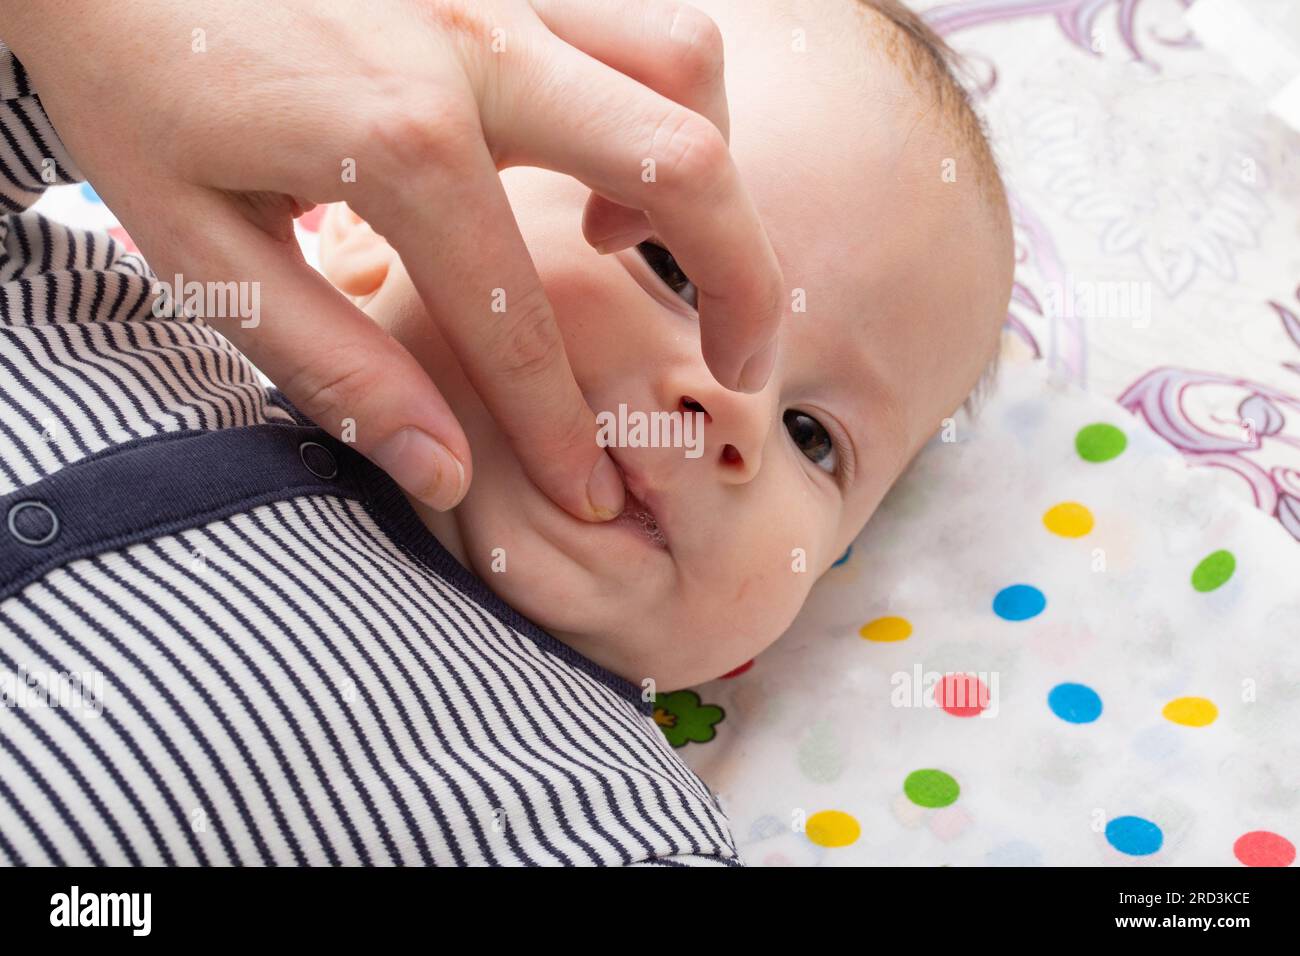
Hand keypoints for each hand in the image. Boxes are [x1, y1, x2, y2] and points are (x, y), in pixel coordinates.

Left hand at [0, 0, 783, 518]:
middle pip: (684, 164)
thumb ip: (329, 360)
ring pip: (683, 63)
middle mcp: (476, 44)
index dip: (564, 426)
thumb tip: (440, 467)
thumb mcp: (193, 242)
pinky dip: (654, 87)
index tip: (590, 490)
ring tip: (645, 240)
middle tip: (740, 363)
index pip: (521, 319)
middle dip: (742, 286)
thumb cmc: (131, 68)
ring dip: (704, 168)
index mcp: (395, 138)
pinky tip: (590, 138)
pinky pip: (629, 9)